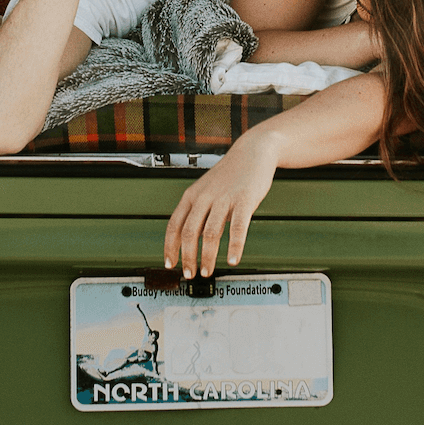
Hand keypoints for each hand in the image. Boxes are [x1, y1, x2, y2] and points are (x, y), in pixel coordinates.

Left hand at [163, 135, 279, 278]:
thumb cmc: (230, 173)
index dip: (170, 247)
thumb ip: (198, 211)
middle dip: (187, 257)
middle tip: (189, 273)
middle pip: (189, 232)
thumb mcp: (206, 189)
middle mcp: (204, 197)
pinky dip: (234, 246)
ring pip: (210, 233)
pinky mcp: (244, 200)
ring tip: (207, 271)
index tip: (170, 264)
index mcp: (192, 196)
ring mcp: (223, 198)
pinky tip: (233, 259)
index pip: (174, 225)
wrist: (253, 151)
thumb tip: (191, 238)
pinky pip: (237, 227)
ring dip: (207, 256)